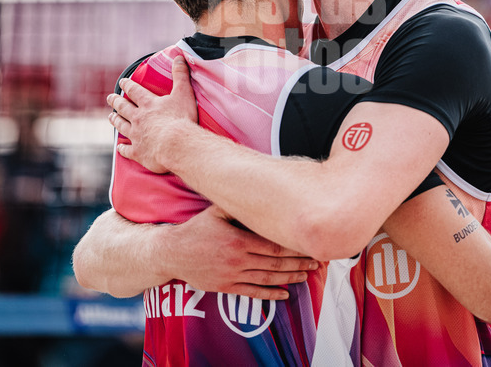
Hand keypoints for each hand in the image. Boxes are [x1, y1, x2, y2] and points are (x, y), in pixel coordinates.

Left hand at [109, 55, 198, 172]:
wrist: (176, 144)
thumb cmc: (181, 119)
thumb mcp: (183, 93)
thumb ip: (181, 75)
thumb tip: (179, 57)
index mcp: (148, 104)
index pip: (134, 91)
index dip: (128, 85)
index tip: (122, 82)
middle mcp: (138, 118)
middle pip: (123, 108)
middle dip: (116, 102)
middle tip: (110, 98)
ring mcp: (136, 136)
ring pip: (121, 126)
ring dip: (116, 121)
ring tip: (111, 117)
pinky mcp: (138, 152)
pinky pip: (127, 150)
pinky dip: (122, 149)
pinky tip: (119, 148)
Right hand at [164, 206, 319, 299]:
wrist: (172, 253)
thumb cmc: (196, 229)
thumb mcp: (215, 212)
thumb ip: (237, 206)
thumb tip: (260, 193)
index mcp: (238, 240)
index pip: (274, 246)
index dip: (295, 248)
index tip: (310, 246)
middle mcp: (237, 260)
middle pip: (275, 264)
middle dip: (299, 263)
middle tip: (317, 262)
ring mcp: (232, 276)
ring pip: (267, 279)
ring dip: (289, 278)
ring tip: (306, 276)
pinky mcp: (225, 287)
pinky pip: (251, 293)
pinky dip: (269, 295)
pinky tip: (284, 295)